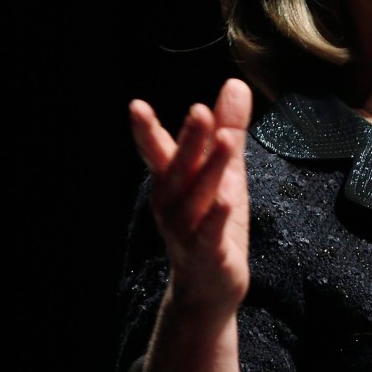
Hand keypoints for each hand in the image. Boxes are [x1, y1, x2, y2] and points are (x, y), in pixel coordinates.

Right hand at [128, 78, 253, 315]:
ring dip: (209, 170)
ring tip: (226, 141)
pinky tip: (227, 200)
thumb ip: (229, 129)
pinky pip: (210, 234)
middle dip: (189, 141)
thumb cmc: (214, 223)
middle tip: (199, 110)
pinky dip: (217, 217)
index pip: (158, 152)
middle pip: (179, 169)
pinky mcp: (207, 254)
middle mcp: (173, 205)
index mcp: (174, 183)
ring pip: (196, 198)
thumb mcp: (226, 172)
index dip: (147, 131)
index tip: (136, 106)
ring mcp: (187, 231)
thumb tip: (235, 84)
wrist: (209, 287)